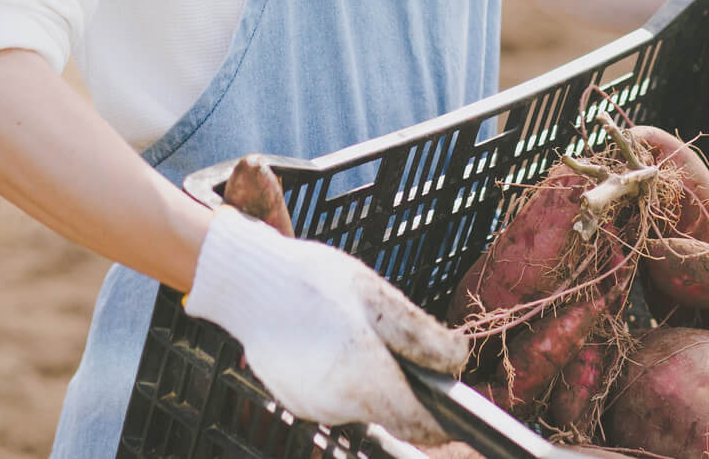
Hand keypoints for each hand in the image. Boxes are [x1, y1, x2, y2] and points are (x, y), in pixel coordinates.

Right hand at [183, 206, 466, 442]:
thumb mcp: (378, 296)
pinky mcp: (295, 400)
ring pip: (363, 404)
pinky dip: (345, 376)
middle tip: (406, 346)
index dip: (444, 423)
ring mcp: (313, 406)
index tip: (460, 414)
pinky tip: (332, 340)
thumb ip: (421, 336)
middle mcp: (338, 406)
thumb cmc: (314, 282)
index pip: (418, 425)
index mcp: (365, 381)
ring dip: (374, 380)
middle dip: (406, 389)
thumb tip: (457, 361)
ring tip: (359, 332)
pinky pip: (335, 396)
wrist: (248, 284)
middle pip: (390, 413)